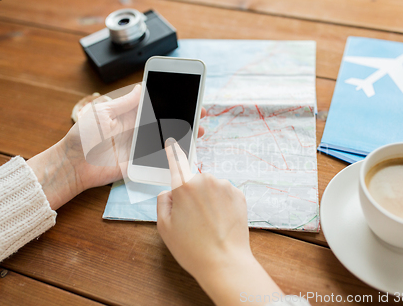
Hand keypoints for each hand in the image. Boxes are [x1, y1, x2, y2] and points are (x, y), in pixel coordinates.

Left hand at [27, 84, 205, 209]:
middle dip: (183, 115)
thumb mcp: (101, 113)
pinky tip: (186, 150)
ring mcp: (140, 146)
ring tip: (199, 130)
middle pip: (165, 120)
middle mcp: (137, 129)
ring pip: (166, 138)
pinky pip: (159, 159)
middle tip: (200, 112)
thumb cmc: (82, 137)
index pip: (154, 103)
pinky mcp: (140, 163)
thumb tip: (141, 87)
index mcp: (128, 114)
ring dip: (183, 134)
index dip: (170, 98)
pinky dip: (173, 155)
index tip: (186, 93)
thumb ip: (123, 103)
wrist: (72, 166)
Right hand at [157, 138, 282, 305]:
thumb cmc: (192, 248)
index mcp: (183, 186)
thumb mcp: (164, 227)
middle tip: (193, 219)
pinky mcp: (239, 194)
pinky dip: (222, 204)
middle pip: (194, 180)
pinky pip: (225, 193)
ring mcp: (225, 186)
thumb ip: (163, 201)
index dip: (173, 150)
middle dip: (192, 194)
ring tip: (209, 223)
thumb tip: (170, 190)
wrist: (225, 262)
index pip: (176, 161)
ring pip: (211, 187)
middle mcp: (205, 180)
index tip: (171, 139)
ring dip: (208, 199)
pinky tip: (220, 222)